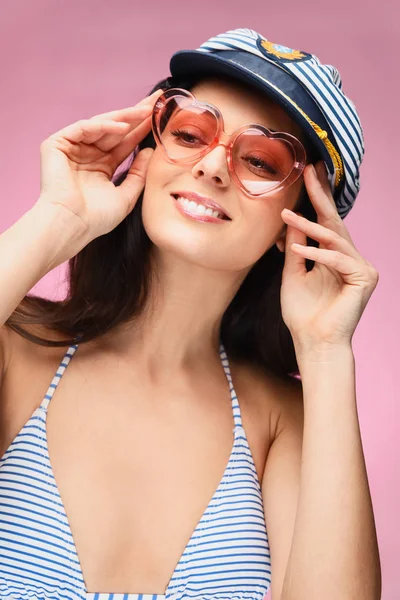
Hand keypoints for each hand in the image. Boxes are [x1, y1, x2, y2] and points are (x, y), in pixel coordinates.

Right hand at [35, 89, 162, 247]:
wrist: (72, 226)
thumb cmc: (96, 218)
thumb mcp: (126, 196)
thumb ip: (138, 174)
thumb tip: (150, 151)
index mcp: (102, 166)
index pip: (125, 142)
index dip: (143, 129)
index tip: (161, 116)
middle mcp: (87, 154)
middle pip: (115, 129)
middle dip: (136, 114)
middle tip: (157, 99)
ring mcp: (71, 148)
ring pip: (101, 125)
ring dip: (124, 117)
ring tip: (145, 111)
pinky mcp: (56, 144)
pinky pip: (83, 128)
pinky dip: (102, 126)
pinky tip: (122, 126)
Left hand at [279, 162, 378, 352]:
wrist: (313, 342)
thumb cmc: (302, 313)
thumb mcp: (293, 272)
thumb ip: (295, 245)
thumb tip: (290, 218)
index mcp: (335, 257)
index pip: (326, 223)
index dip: (317, 199)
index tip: (308, 174)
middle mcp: (351, 259)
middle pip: (335, 222)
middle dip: (320, 196)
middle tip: (309, 170)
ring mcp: (361, 268)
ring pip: (334, 238)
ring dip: (308, 226)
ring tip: (286, 216)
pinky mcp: (365, 278)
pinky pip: (338, 259)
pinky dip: (316, 255)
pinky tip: (297, 253)